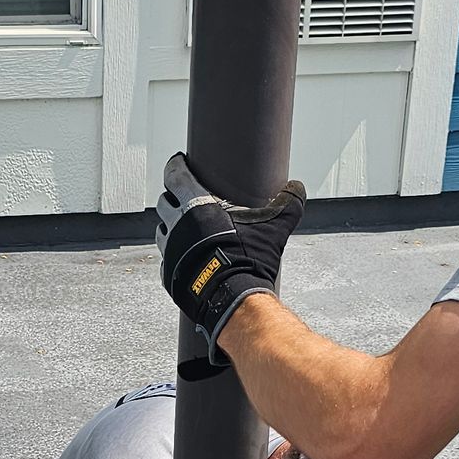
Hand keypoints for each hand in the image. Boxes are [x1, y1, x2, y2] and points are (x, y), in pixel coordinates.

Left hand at [156, 154, 304, 349]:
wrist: (233, 297)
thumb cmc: (249, 258)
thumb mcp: (274, 226)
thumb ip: (287, 203)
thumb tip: (296, 188)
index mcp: (195, 205)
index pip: (175, 175)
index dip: (175, 166)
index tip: (178, 162)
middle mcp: (176, 226)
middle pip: (165, 203)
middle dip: (172, 197)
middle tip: (183, 196)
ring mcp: (170, 251)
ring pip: (162, 231)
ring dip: (170, 227)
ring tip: (185, 229)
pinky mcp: (169, 275)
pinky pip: (167, 260)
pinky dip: (174, 256)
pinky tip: (187, 258)